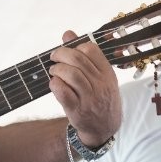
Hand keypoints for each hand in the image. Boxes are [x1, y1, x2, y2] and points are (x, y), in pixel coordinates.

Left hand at [49, 30, 120, 147]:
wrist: (104, 127)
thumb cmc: (100, 97)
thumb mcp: (100, 76)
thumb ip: (85, 55)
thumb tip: (68, 33)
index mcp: (107, 73)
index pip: (91, 49)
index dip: (75, 47)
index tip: (67, 52)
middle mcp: (101, 85)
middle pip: (77, 60)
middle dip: (60, 54)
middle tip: (53, 58)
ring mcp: (90, 98)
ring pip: (71, 74)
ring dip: (57, 69)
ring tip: (53, 71)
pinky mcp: (77, 111)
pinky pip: (63, 93)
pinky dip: (55, 85)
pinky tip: (54, 84)